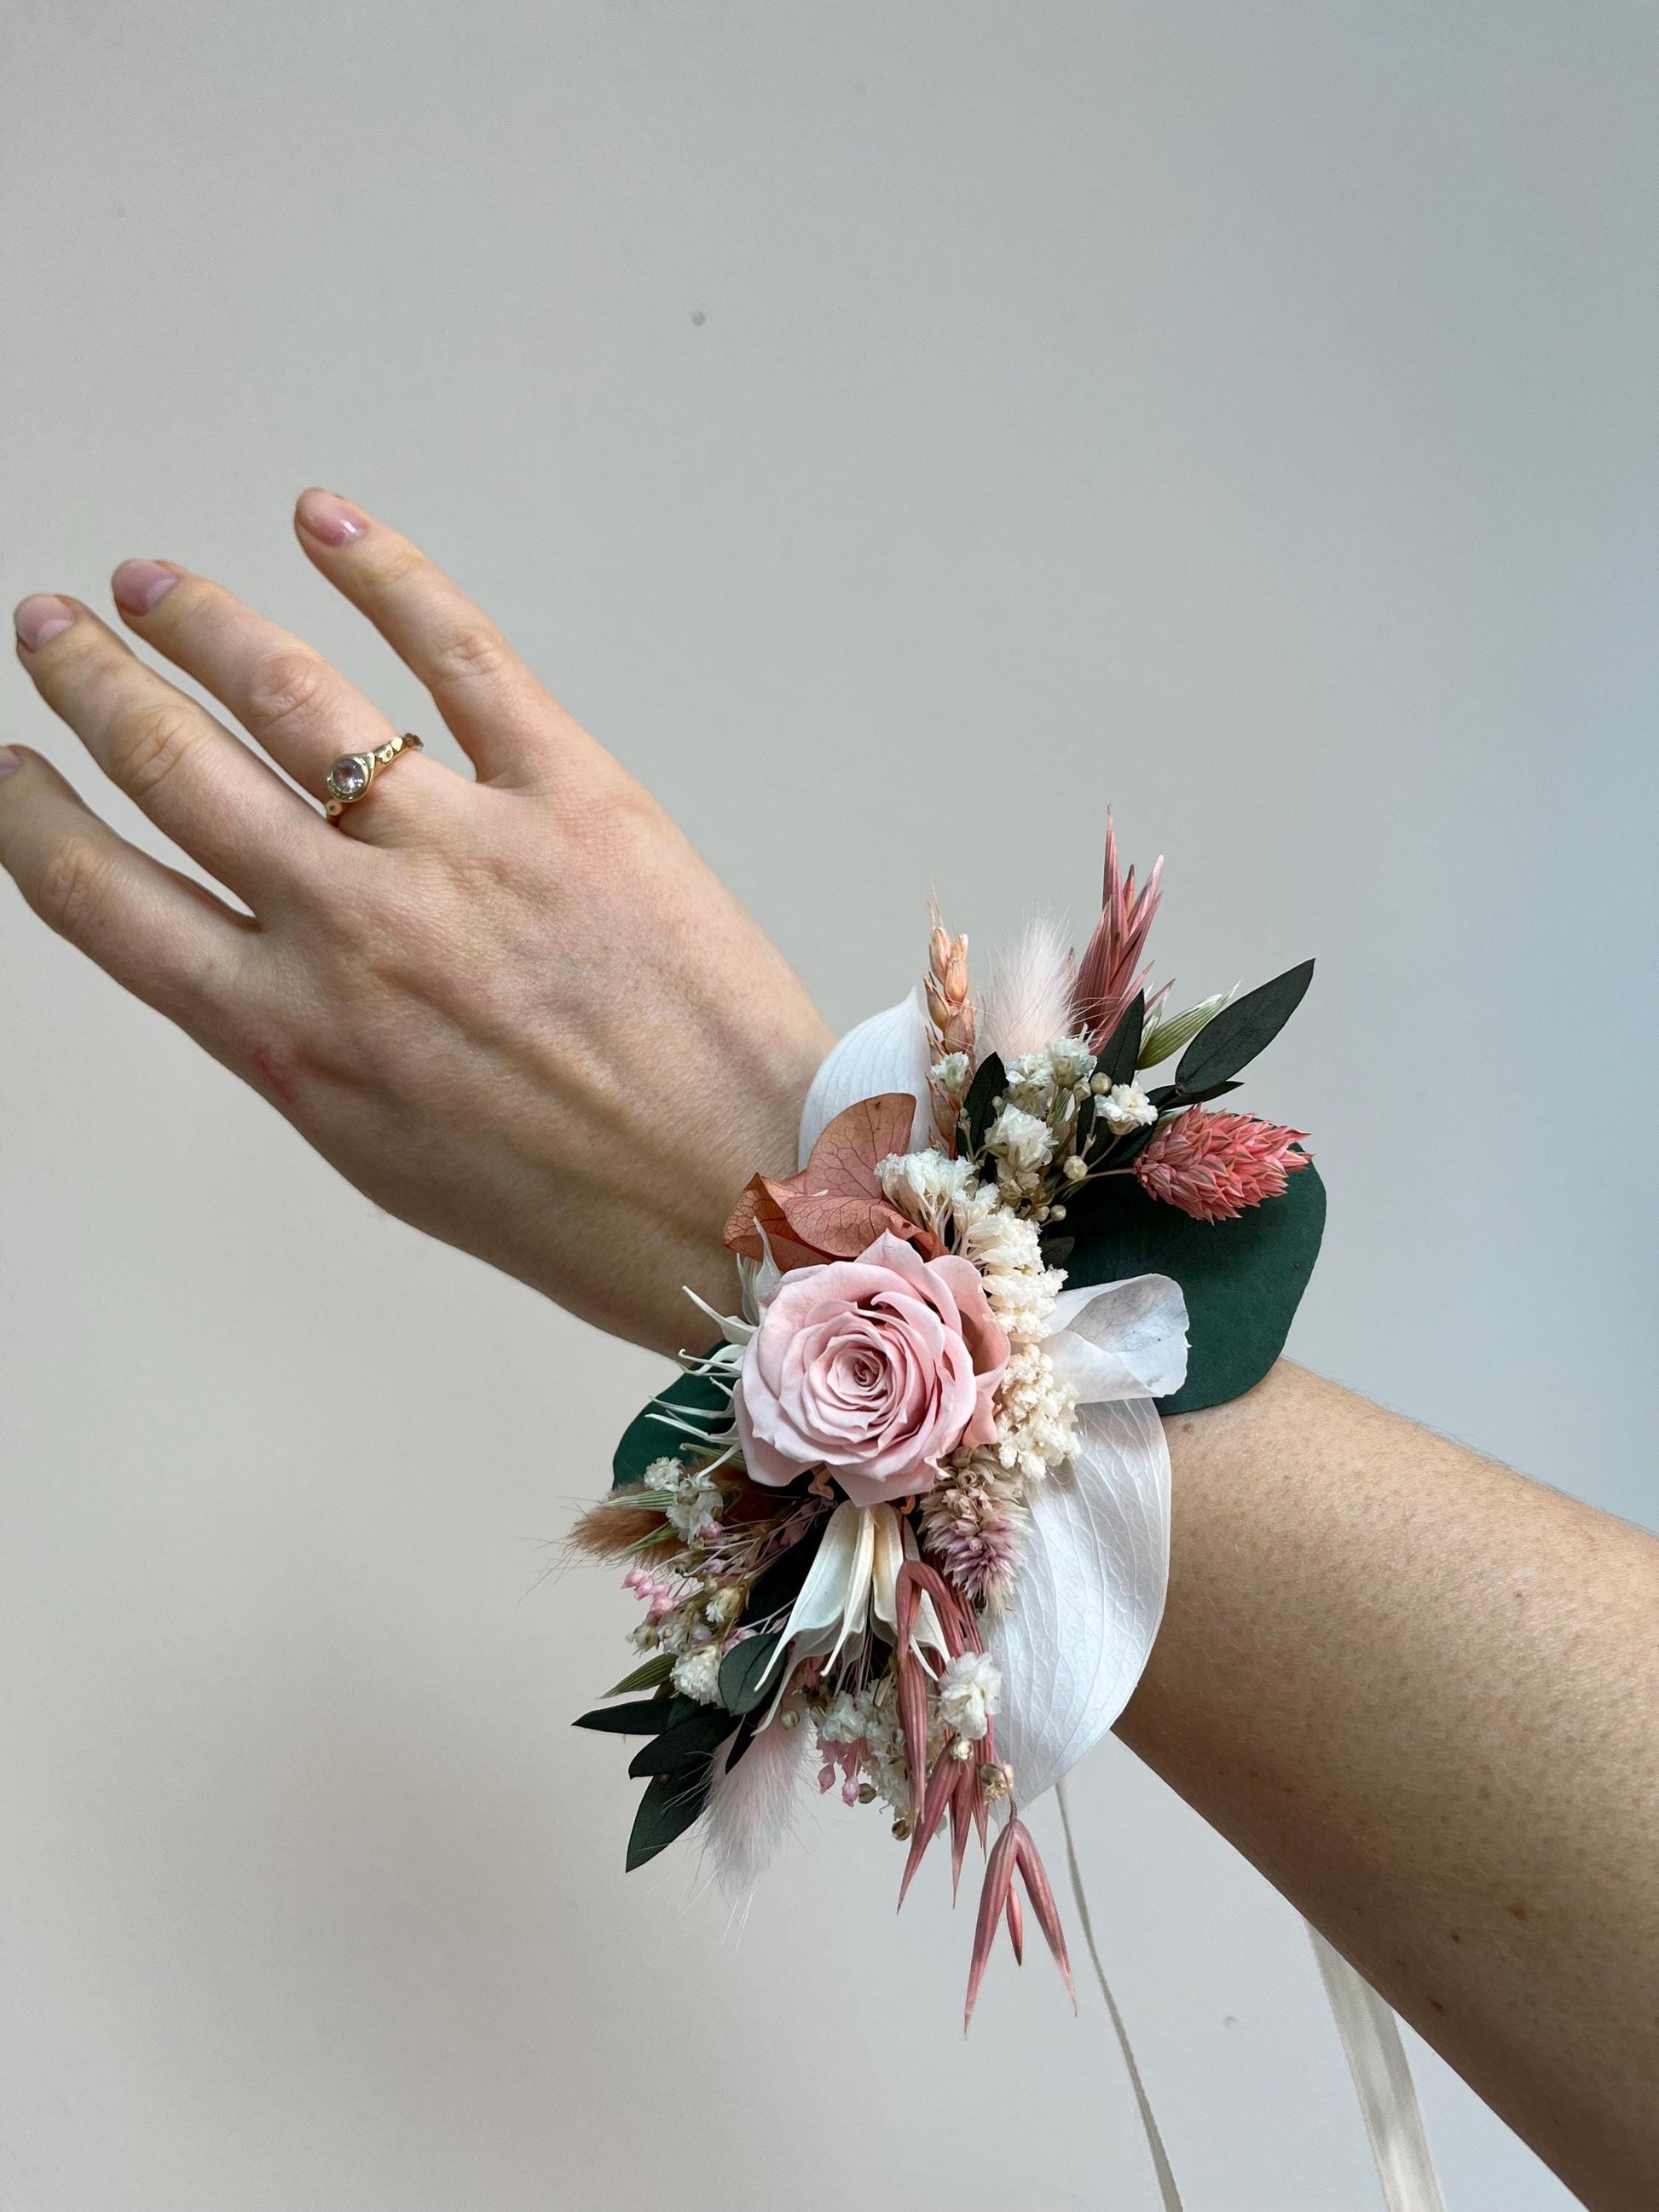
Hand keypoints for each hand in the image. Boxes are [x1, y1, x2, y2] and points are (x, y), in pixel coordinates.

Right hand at [0, 492, 831, 1352]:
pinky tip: (323, 523)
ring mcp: (459, 852)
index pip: (101, 900)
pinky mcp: (572, 797)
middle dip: (94, 686)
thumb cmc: (575, 1205)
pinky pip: (462, 657)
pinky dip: (385, 577)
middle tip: (53, 629)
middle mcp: (351, 930)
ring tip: (154, 586)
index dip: (33, 818)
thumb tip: (257, 966)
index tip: (8, 769)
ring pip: (289, 696)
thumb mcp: (388, 1153)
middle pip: (174, 769)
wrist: (737, 1200)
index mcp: (289, 1037)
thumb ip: (303, 1046)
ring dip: (202, 624)